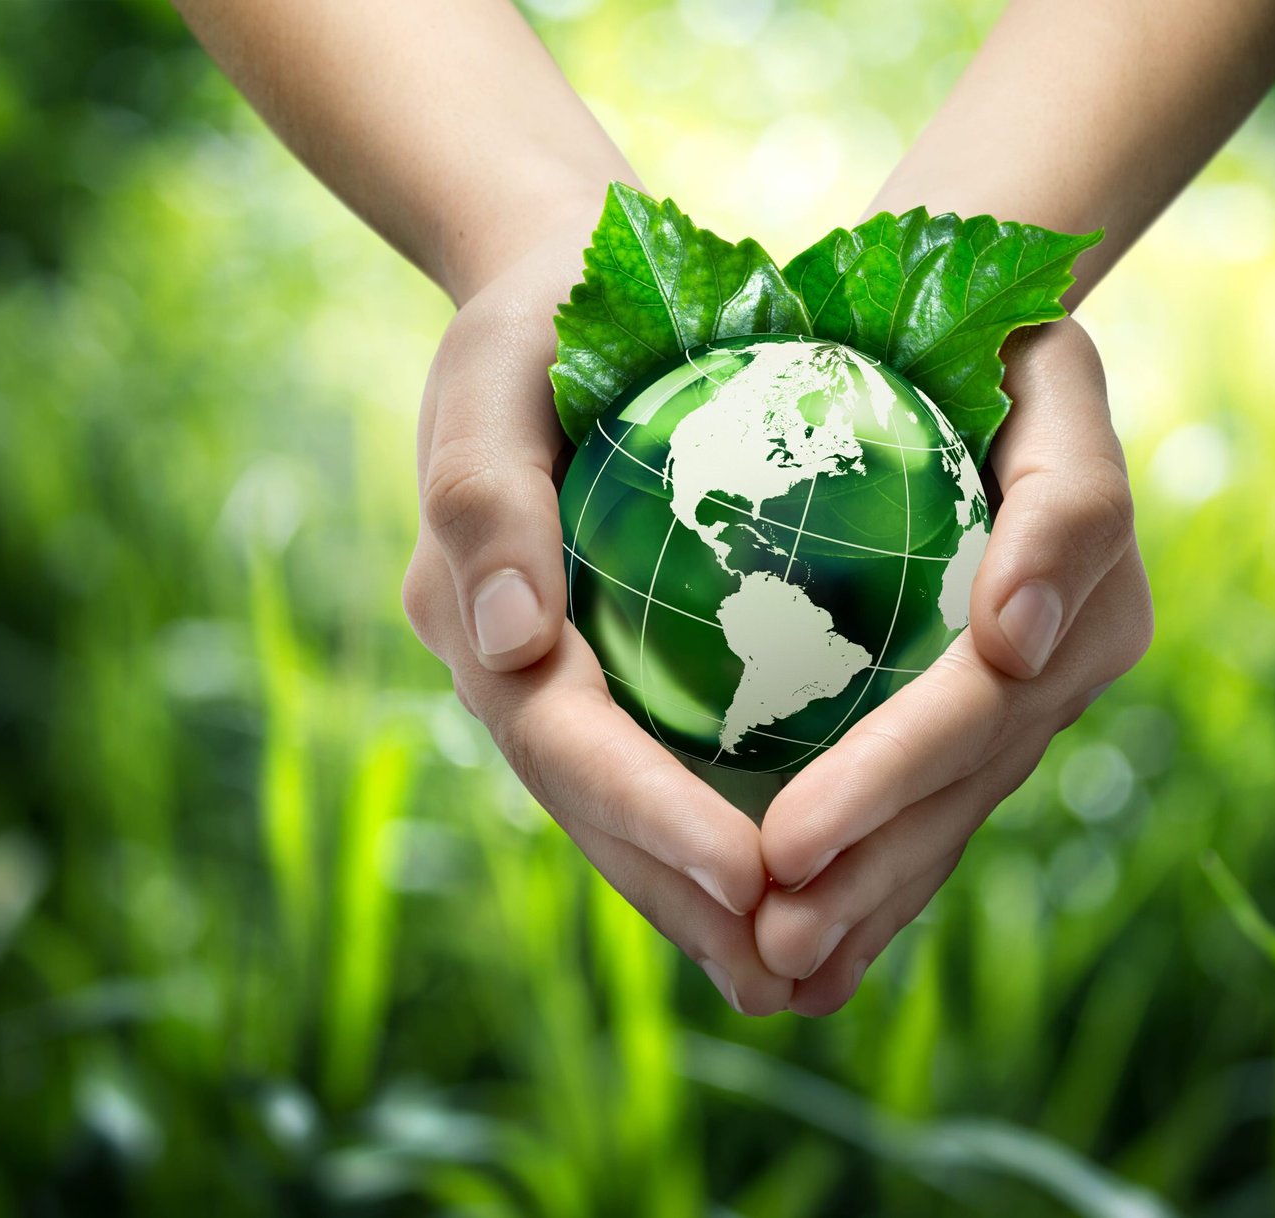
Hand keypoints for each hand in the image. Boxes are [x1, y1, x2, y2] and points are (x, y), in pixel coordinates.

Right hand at [400, 225, 791, 1014]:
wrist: (553, 293)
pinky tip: (800, 880)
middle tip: (785, 972)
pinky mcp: (613, 665)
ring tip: (800, 970)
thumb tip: (509, 650)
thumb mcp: (496, 372)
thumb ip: (485, 502)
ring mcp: (558, 675)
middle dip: (683, 899)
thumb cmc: (536, 315)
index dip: (647, 818)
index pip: (564, 741)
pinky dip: (720, 834)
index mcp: (474, 612)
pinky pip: (669, 765)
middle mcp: (511, 666)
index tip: (746, 877)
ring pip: (629, 811)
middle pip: (595, 810)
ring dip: (704, 899)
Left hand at [752, 319, 1152, 1015]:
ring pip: (949, 814)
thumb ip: (1066, 502)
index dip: (890, 775)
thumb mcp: (1048, 364)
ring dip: (868, 898)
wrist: (986, 343)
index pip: (977, 698)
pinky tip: (816, 957)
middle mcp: (1066, 651)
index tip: (790, 839)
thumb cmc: (997, 333)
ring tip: (777, 970)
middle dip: (868, 868)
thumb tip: (1009, 642)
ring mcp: (1034, 691)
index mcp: (1081, 573)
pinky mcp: (988, 713)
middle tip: (766, 936)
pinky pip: (934, 805)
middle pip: (959, 782)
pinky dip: (879, 882)